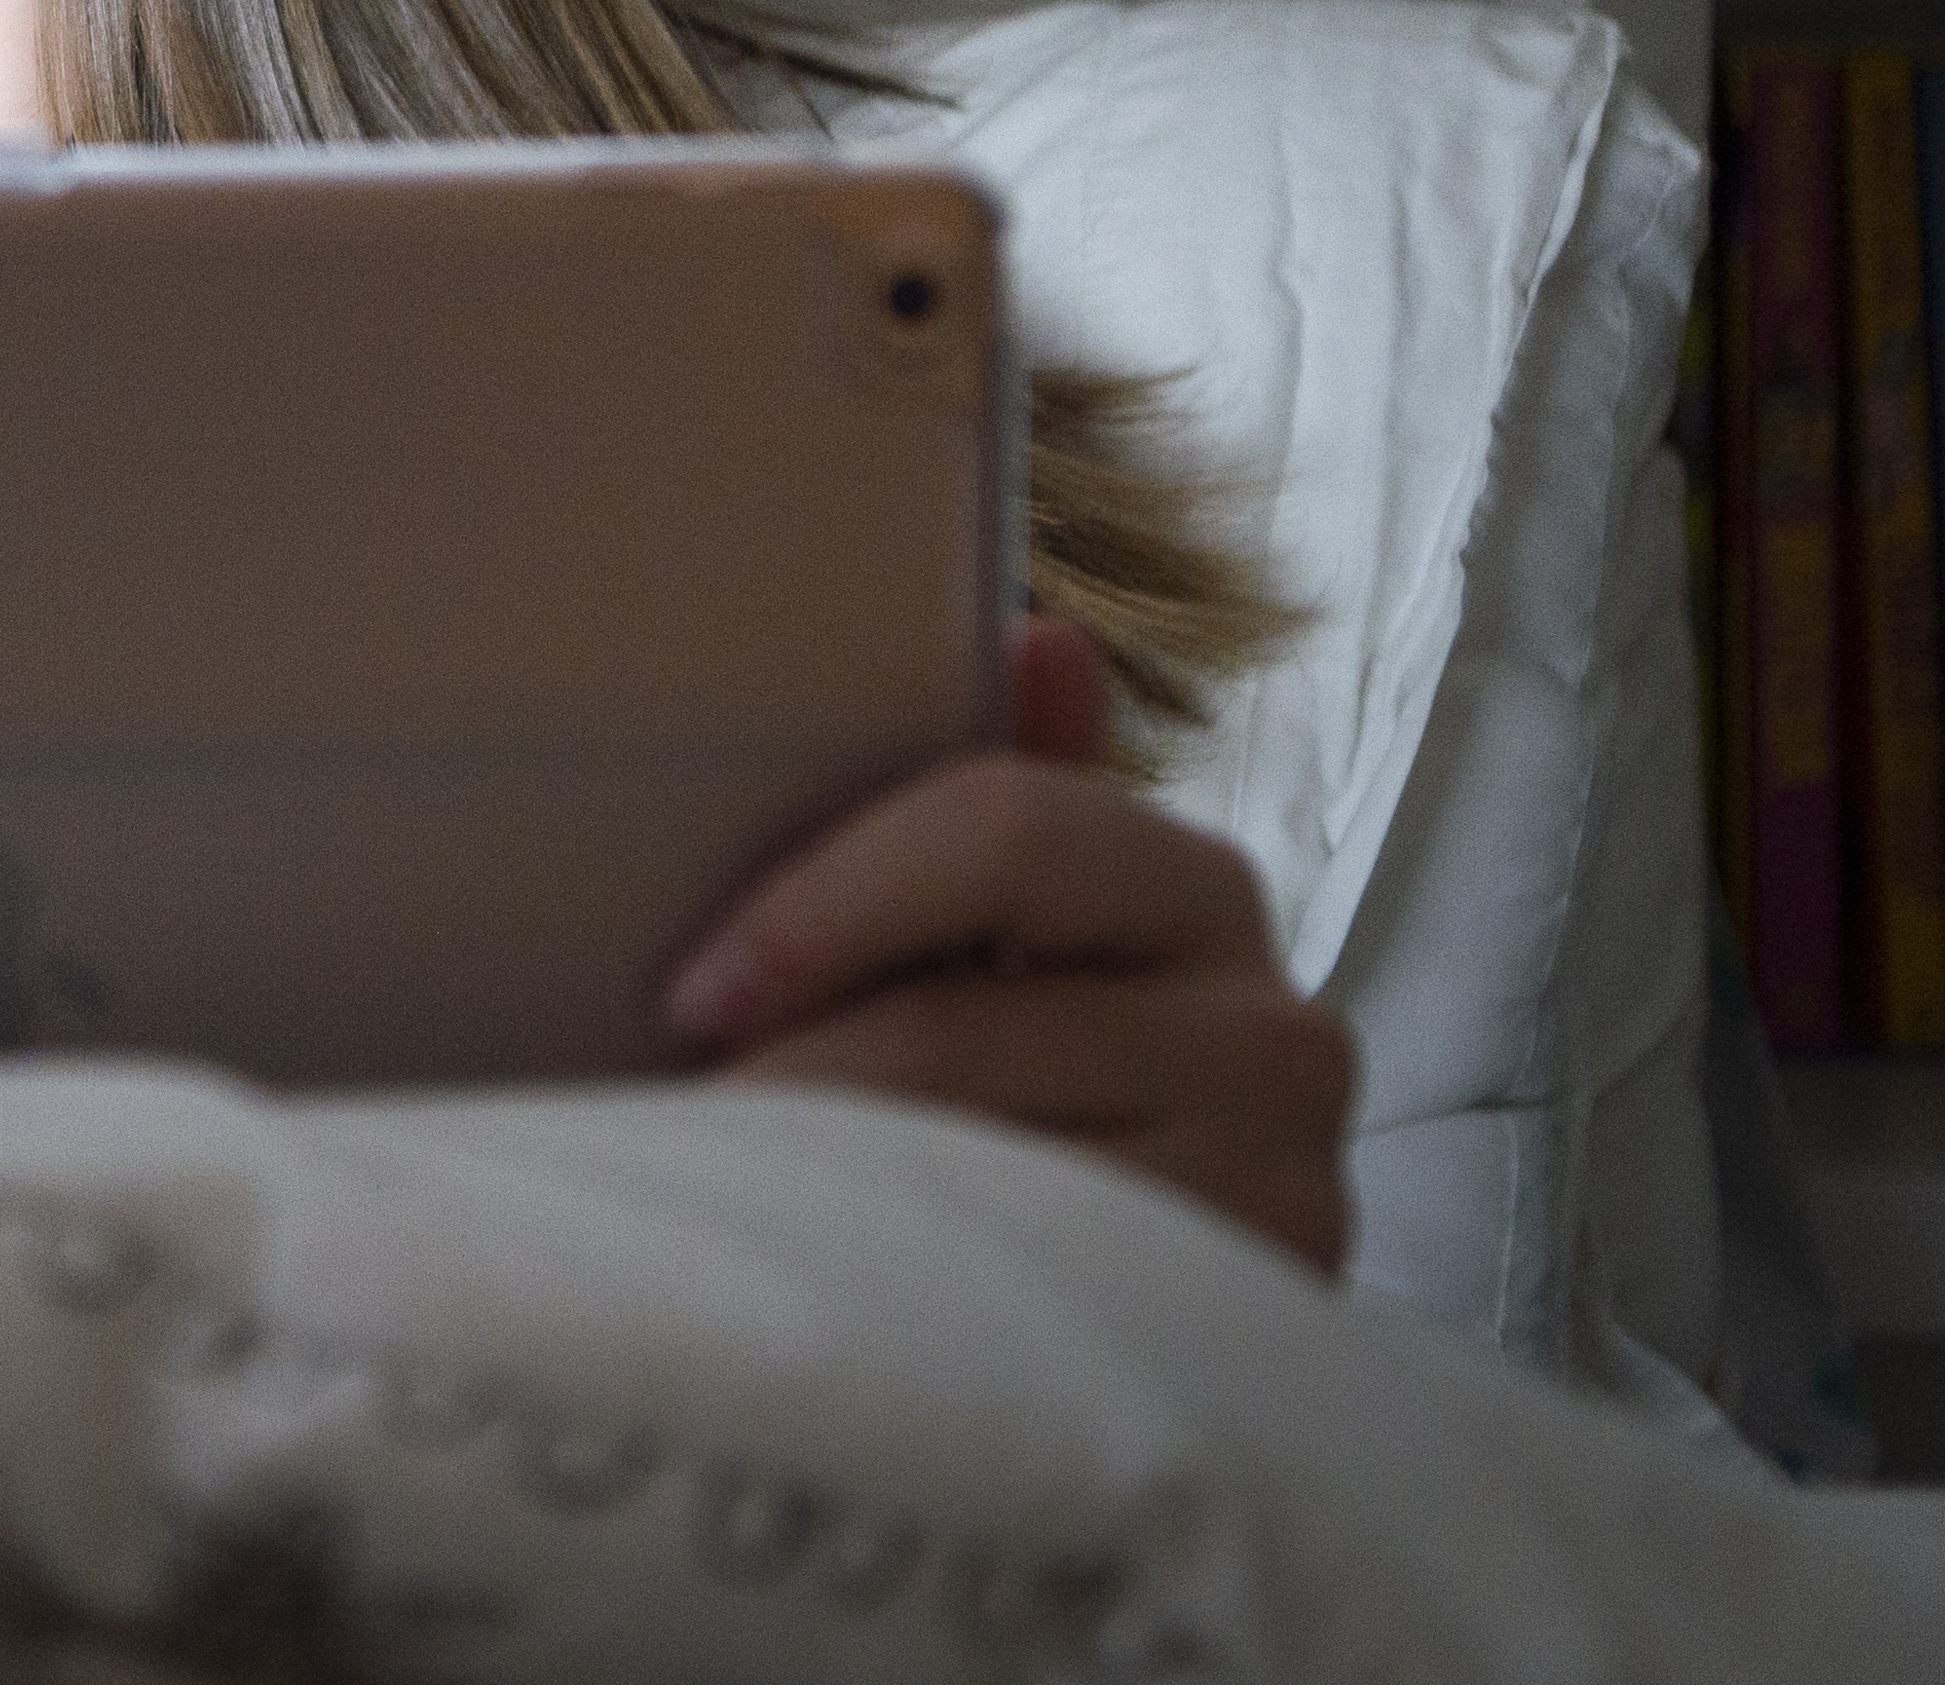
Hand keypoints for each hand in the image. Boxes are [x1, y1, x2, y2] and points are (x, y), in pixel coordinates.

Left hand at [665, 616, 1354, 1275]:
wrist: (1153, 1308)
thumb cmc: (1030, 1091)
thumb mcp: (1006, 940)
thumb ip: (996, 812)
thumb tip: (1042, 636)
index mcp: (1189, 886)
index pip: (999, 833)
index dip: (822, 907)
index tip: (693, 992)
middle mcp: (1271, 1027)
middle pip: (962, 1025)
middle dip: (789, 1077)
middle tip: (664, 1127)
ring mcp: (1280, 1178)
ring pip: (980, 1169)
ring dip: (822, 1191)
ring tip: (715, 1208)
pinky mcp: (1254, 1307)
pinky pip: (1032, 1286)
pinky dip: (906, 1287)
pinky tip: (831, 1291)